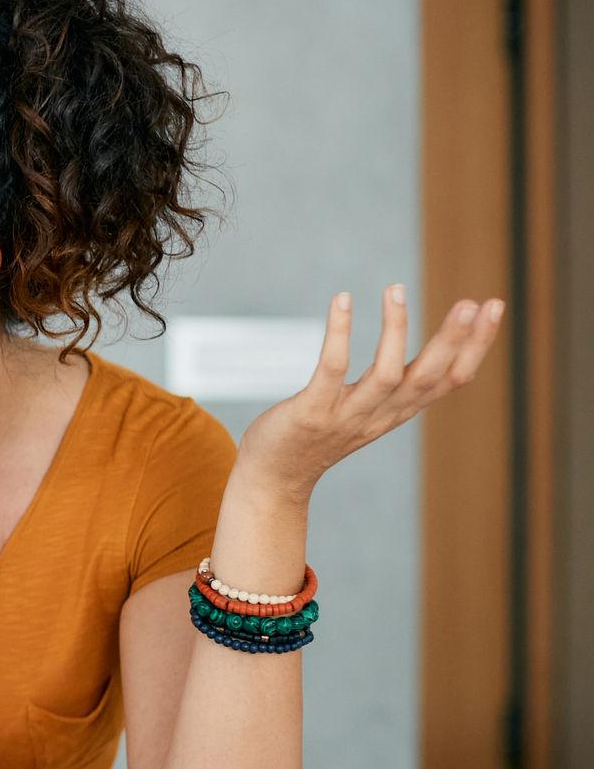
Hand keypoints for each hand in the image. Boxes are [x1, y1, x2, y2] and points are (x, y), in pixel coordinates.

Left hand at [236, 285, 503, 495]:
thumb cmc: (318, 437)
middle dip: (453, 340)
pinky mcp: (312, 412)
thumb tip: (421, 357)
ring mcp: (346, 416)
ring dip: (396, 330)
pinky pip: (331, 368)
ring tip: (396, 289)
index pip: (452, 380)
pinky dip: (339, 333)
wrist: (273, 479)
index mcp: (398, 411)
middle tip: (471, 302)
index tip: (494, 307)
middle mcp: (380, 415)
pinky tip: (342, 300)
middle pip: (429, 377)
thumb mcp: (368, 412)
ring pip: (388, 374)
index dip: (476, 345)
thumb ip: (394, 388)